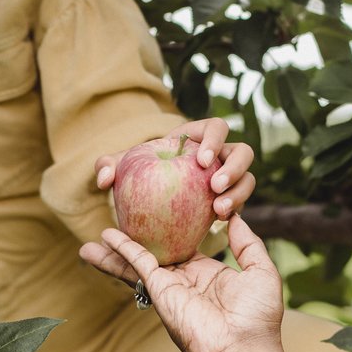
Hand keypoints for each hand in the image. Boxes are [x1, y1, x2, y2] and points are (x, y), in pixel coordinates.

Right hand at [79, 215, 283, 351]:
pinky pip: (138, 264)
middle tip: (118, 225)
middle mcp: (185, 280)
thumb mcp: (261, 271)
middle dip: (136, 242)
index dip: (172, 231)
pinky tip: (106, 237)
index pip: (184, 247)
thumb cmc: (257, 318)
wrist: (242, 350)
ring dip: (115, 251)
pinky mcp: (161, 289)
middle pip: (154, 254)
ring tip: (94, 238)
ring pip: (138, 261)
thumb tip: (235, 216)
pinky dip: (122, 250)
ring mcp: (170, 286)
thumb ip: (247, 242)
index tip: (161, 213)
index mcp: (209, 274)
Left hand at [93, 118, 255, 219]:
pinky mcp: (229, 200)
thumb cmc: (137, 176)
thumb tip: (104, 178)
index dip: (214, 141)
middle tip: (214, 186)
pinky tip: (219, 224)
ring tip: (218, 210)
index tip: (201, 161)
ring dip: (239, 192)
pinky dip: (234, 211)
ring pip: (248, 178)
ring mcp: (227, 178)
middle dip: (234, 167)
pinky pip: (241, 204)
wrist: (150, 201)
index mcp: (197, 137)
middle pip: (242, 152)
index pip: (216, 128)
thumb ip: (108, 167)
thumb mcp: (122, 170)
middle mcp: (219, 156)